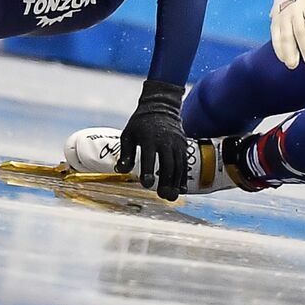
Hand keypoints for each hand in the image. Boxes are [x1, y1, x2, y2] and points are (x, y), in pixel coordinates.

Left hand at [116, 79, 186, 200]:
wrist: (160, 107)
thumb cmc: (140, 124)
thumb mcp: (128, 135)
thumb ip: (125, 154)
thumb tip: (120, 171)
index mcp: (149, 137)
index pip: (149, 156)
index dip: (148, 171)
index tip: (146, 185)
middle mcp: (165, 140)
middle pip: (168, 163)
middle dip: (166, 180)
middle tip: (163, 196)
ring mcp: (176, 143)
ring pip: (178, 165)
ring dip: (176, 182)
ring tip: (171, 197)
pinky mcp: (183, 146)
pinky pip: (184, 163)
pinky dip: (183, 177)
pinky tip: (181, 190)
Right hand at [270, 0, 304, 69]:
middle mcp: (294, 10)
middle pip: (299, 31)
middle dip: (304, 47)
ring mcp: (282, 17)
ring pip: (285, 35)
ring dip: (289, 51)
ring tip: (293, 65)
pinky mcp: (274, 23)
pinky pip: (275, 37)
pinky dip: (278, 49)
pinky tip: (284, 59)